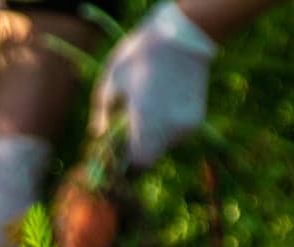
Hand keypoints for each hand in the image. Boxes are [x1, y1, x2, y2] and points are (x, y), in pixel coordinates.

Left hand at [90, 1, 217, 168]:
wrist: (183, 35)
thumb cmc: (140, 55)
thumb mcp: (112, 80)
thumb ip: (102, 112)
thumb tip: (97, 134)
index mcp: (146, 124)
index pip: (137, 164)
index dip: (125, 165)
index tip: (115, 156)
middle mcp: (169, 131)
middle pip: (151, 157)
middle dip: (137, 150)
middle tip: (126, 133)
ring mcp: (186, 127)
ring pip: (164, 146)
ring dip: (152, 138)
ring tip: (143, 113)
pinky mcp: (196, 120)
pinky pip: (176, 133)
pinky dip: (166, 127)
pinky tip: (160, 106)